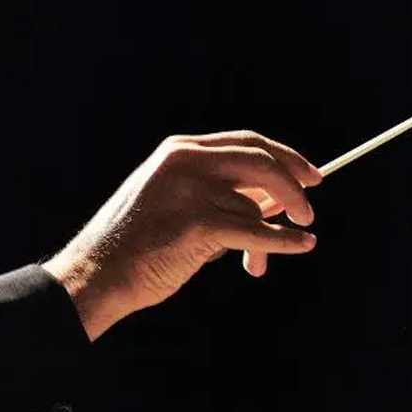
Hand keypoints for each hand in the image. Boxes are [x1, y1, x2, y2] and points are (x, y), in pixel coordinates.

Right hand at [41, 131, 321, 340]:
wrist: (100, 270)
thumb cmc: (139, 241)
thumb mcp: (177, 201)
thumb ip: (221, 192)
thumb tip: (279, 197)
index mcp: (180, 150)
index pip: (247, 142)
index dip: (286, 157)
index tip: (311, 175)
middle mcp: (186, 161)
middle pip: (261, 161)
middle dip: (295, 185)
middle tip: (309, 210)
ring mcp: (191, 191)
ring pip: (257, 205)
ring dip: (272, 235)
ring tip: (257, 265)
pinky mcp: (198, 225)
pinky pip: (257, 233)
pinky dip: (284, 243)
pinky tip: (301, 246)